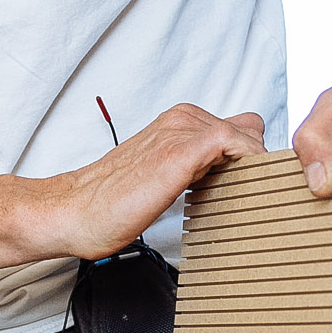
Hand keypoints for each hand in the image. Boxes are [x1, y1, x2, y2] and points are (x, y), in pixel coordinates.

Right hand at [28, 106, 262, 262]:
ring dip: (256, 166)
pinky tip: (247, 191)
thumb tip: (229, 180)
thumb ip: (195, 168)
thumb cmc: (111, 203)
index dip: (252, 159)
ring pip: (249, 136)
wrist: (74, 211)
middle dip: (257, 162)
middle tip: (253, 194)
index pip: (239, 127)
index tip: (255, 187)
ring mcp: (182, 131)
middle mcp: (182, 120)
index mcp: (177, 123)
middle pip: (251, 130)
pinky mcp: (182, 151)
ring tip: (250, 198)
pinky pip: (239, 144)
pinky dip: (253, 165)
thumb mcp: (165, 177)